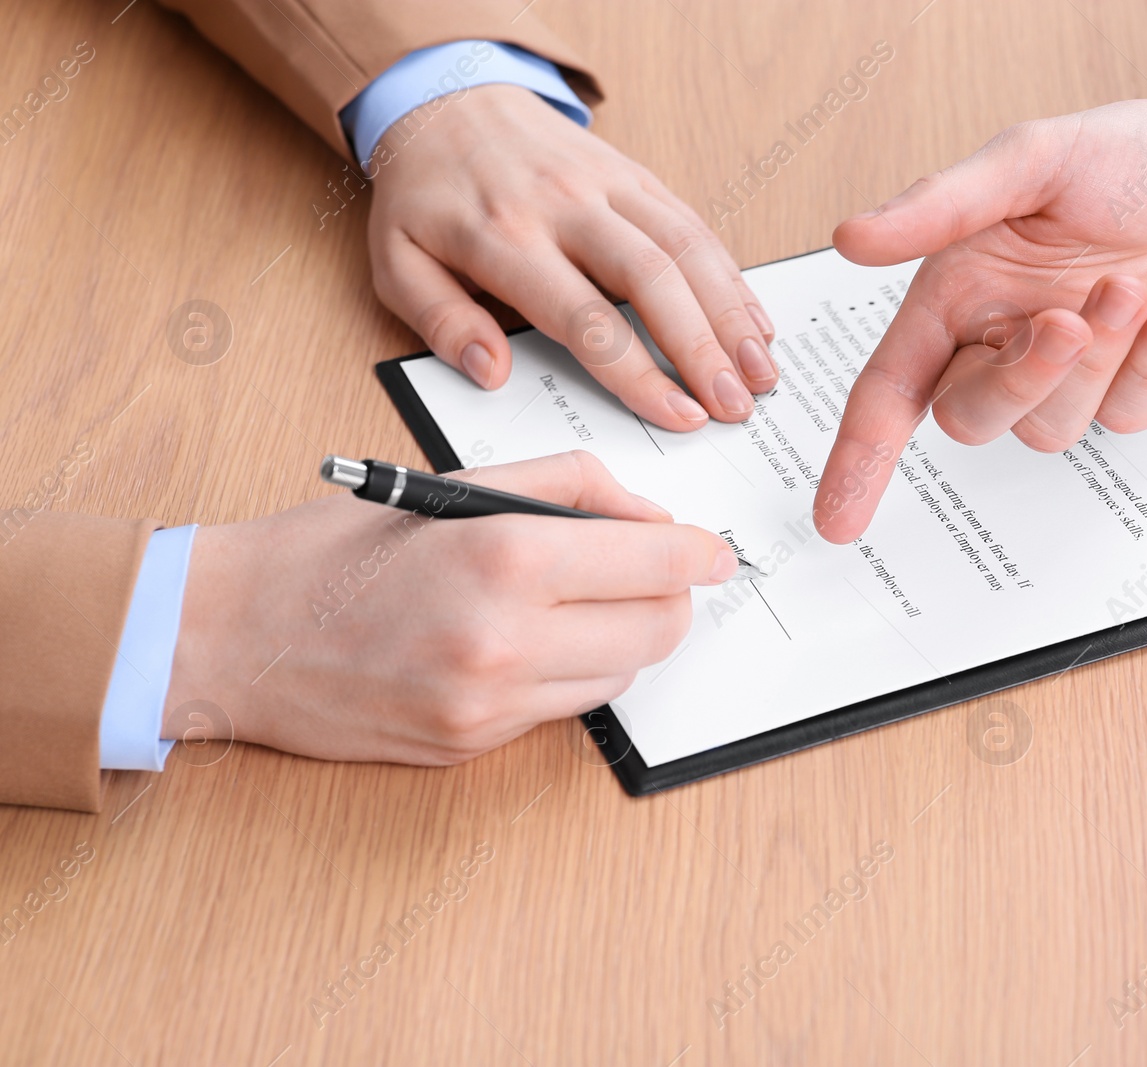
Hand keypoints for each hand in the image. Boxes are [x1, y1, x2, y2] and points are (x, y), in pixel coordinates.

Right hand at [164, 452, 736, 764]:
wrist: (232, 636)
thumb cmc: (333, 549)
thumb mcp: (451, 484)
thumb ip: (566, 487)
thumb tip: (652, 516)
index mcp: (502, 559)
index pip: (655, 563)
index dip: (698, 554)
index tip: (714, 551)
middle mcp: (505, 642)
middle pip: (658, 630)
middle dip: (669, 596)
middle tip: (651, 570)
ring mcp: (490, 707)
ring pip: (620, 676)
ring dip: (623, 637)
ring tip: (580, 602)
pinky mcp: (473, 747)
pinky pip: (564, 709)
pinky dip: (570, 672)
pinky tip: (531, 640)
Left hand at [368, 84, 777, 427]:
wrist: (448, 101)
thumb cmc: (427, 194)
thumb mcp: (396, 262)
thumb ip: (440, 320)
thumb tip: (488, 371)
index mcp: (506, 238)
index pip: (586, 319)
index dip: (640, 374)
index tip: (678, 416)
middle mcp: (566, 206)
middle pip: (652, 280)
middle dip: (703, 348)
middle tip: (736, 404)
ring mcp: (608, 185)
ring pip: (686, 248)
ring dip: (732, 314)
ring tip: (762, 371)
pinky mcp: (635, 175)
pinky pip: (694, 224)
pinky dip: (731, 276)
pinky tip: (755, 322)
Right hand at [812, 78, 1146, 542]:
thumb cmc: (1133, 158)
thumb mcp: (1033, 160)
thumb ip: (941, 204)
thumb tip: (851, 237)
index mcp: (958, 295)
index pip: (888, 391)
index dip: (858, 458)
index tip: (836, 521)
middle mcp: (1003, 343)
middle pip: (970, 418)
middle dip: (1018, 379)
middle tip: (1068, 321)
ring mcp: (1071, 378)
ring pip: (1048, 428)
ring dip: (1095, 361)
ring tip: (1134, 285)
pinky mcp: (1132, 395)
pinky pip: (1121, 415)